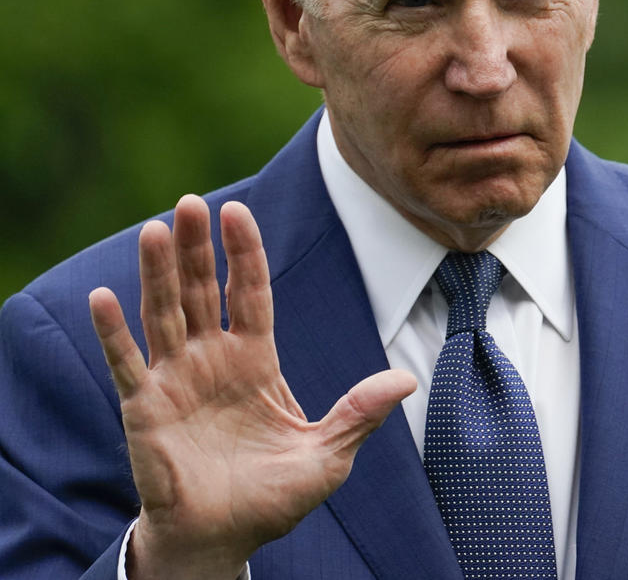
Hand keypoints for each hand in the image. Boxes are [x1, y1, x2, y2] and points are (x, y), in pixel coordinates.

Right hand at [89, 195, 416, 579]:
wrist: (223, 540)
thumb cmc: (274, 498)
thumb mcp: (328, 455)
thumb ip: (359, 412)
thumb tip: (406, 380)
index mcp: (255, 360)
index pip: (249, 294)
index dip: (244, 253)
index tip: (237, 212)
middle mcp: (213, 359)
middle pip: (202, 290)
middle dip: (197, 248)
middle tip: (190, 203)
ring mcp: (175, 379)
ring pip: (164, 313)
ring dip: (156, 273)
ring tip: (155, 229)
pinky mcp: (143, 407)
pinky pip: (125, 363)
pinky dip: (113, 332)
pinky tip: (104, 296)